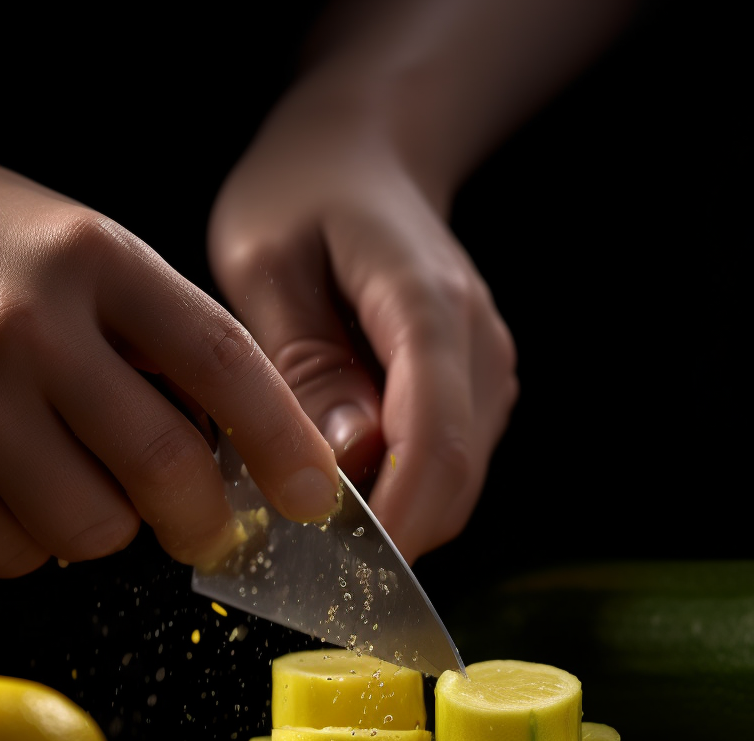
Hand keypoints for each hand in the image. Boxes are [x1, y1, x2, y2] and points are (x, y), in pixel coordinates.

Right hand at [0, 144, 338, 577]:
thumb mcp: (89, 255)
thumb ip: (168, 337)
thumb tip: (249, 444)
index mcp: (93, 259)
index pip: (223, 363)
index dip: (283, 442)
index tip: (316, 496)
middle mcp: (27, 328)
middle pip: (165, 466)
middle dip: (207, 520)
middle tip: (210, 527)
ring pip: (92, 528)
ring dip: (112, 526)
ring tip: (83, 476)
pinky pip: (14, 553)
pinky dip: (36, 541)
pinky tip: (19, 486)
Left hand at [207, 96, 518, 564]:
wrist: (364, 157)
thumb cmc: (302, 197)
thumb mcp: (267, 263)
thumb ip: (305, 363)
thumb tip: (347, 459)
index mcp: (427, 304)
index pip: (434, 438)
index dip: (393, 519)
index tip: (333, 570)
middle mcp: (477, 343)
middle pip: (454, 476)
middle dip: (387, 535)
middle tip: (304, 558)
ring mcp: (486, 368)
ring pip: (456, 482)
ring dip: (393, 518)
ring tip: (315, 515)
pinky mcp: (476, 387)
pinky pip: (446, 465)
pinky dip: (400, 493)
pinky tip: (345, 480)